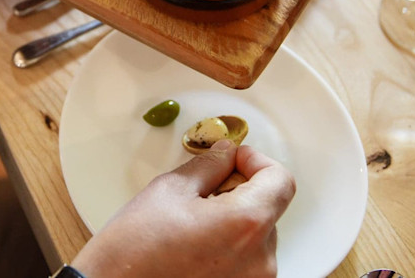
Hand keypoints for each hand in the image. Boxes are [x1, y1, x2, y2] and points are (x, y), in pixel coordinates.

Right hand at [70, 141, 294, 277]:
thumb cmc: (134, 251)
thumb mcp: (170, 190)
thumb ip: (208, 165)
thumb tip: (225, 154)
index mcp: (245, 224)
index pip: (279, 180)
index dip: (256, 161)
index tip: (235, 158)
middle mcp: (259, 259)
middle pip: (267, 207)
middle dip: (238, 191)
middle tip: (201, 190)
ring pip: (255, 234)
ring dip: (231, 219)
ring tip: (189, 223)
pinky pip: (246, 259)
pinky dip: (227, 245)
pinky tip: (194, 245)